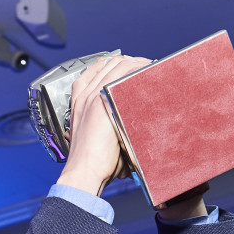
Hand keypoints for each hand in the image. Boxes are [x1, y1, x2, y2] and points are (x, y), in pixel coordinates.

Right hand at [56, 55, 151, 195]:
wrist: (84, 172)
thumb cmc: (93, 163)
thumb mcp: (97, 138)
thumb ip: (110, 124)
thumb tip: (131, 125)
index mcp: (80, 104)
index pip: (94, 71)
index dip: (113, 64)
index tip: (130, 66)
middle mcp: (84, 97)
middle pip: (108, 64)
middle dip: (130, 61)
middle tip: (147, 66)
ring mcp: (92, 97)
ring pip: (117, 65)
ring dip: (138, 63)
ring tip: (153, 68)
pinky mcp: (102, 102)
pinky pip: (123, 75)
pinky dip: (139, 71)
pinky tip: (152, 74)